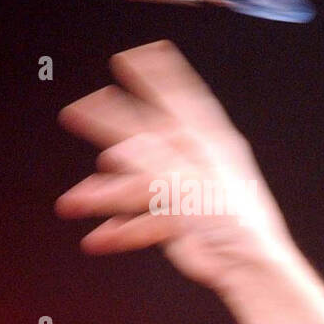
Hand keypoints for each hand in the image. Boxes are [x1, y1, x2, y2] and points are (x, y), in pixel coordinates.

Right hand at [55, 40, 301, 294]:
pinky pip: (141, 220)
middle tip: (77, 113)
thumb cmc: (238, 225)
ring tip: (75, 202)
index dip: (157, 74)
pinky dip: (121, 229)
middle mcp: (197, 164)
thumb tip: (122, 147)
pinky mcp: (179, 222)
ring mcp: (186, 193)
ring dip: (103, 195)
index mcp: (209, 143)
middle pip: (145, 137)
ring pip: (136, 184)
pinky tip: (100, 237)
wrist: (248, 268)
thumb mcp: (190, 183)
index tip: (135, 55)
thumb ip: (154, 162)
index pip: (180, 98)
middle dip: (109, 127)